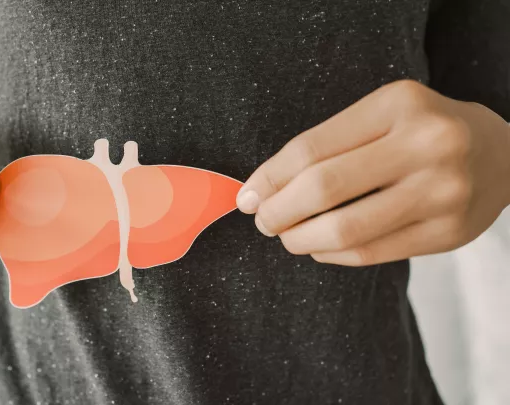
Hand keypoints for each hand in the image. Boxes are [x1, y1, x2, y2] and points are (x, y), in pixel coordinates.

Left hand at [237, 80, 509, 265]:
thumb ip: (325, 146)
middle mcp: (426, 145)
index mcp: (399, 105)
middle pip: (323, 188)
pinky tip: (318, 246)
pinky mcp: (448, 233)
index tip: (247, 195)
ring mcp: (442, 192)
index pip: (310, 148)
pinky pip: (370, 253)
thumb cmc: (421, 131)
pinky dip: (331, 254)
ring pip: (345, 229)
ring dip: (300, 238)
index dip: (268, 178)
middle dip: (278, 211)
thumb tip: (259, 189)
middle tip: (262, 220)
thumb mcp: (380, 116)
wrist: (502, 155)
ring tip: (287, 235)